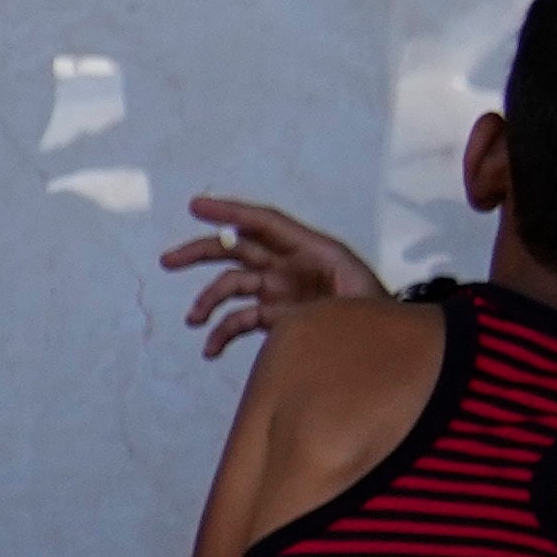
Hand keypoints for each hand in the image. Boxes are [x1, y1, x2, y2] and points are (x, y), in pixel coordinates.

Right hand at [160, 195, 382, 360]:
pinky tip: (212, 350)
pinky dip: (222, 333)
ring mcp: (281, 291)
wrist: (387, 349)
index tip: (196, 206)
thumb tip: (272, 306)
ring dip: (209, 301)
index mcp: (311, 251)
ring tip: (195, 319)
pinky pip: (240, 320)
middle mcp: (290, 266)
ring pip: (232, 287)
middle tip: (168, 261)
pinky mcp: (277, 317)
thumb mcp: (354, 297)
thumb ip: (313, 294)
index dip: (230, 212)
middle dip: (201, 252)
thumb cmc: (376, 318)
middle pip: (237, 249)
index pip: (265, 223)